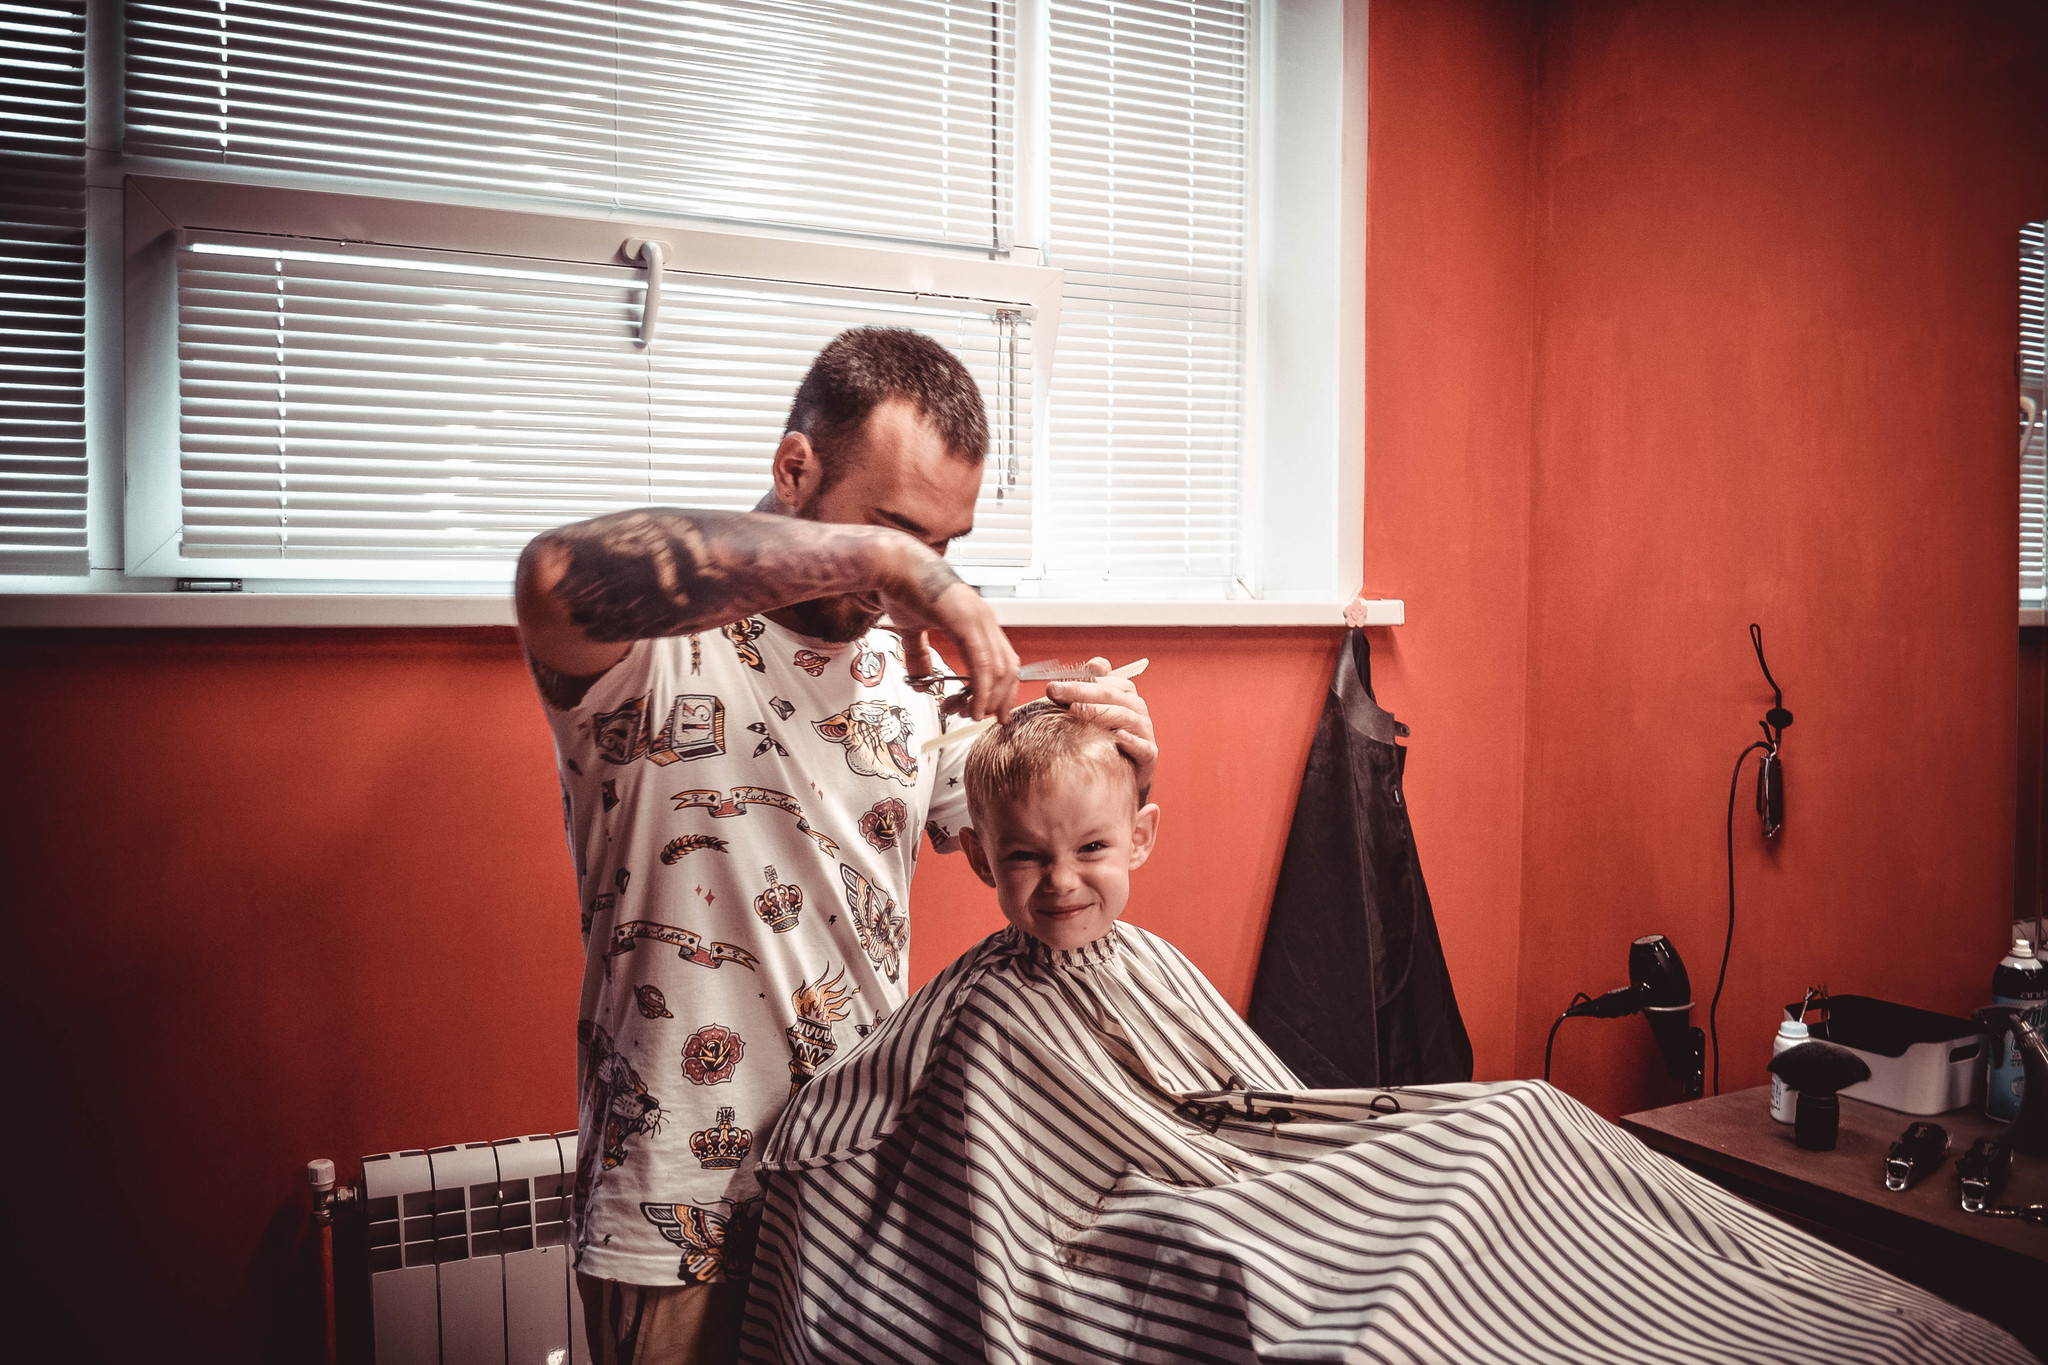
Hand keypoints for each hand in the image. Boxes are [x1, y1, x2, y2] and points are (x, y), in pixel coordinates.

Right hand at [890, 577, 1019, 721]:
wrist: (891, 564)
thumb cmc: (902, 588)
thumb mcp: (913, 628)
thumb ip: (921, 652)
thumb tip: (922, 677)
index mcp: (978, 619)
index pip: (1003, 661)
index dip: (1002, 689)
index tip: (989, 710)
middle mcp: (984, 619)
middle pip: (1008, 670)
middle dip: (997, 700)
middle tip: (973, 717)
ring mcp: (978, 620)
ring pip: (999, 672)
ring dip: (986, 699)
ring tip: (966, 714)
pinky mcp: (966, 623)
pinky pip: (982, 665)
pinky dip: (981, 691)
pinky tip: (973, 707)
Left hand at [1045, 657, 1156, 797]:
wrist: (1123, 776)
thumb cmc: (1103, 740)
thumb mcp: (1093, 713)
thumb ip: (1089, 688)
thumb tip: (1094, 663)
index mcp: (1124, 695)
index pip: (1105, 680)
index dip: (1081, 678)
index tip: (1055, 683)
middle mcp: (1137, 709)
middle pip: (1111, 695)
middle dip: (1080, 690)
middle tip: (1053, 691)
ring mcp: (1144, 731)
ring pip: (1125, 716)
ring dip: (1100, 711)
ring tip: (1074, 710)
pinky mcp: (1149, 754)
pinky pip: (1142, 746)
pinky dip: (1131, 741)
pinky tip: (1117, 738)